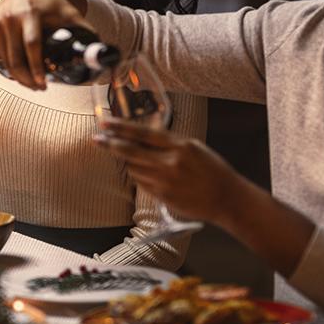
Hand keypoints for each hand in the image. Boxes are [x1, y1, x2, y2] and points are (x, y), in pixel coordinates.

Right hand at [0, 0, 90, 89]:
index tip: (44, 83)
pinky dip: (8, 64)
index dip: (36, 67)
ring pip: (6, 58)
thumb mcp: (71, 13)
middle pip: (16, 57)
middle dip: (27, 78)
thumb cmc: (54, 1)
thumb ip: (85, 31)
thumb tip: (101, 53)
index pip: (32, 45)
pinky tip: (19, 71)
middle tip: (39, 88)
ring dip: (17, 75)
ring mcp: (0, 19)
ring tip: (32, 83)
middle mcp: (13, 15)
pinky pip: (0, 51)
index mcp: (33, 12)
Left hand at [95, 118, 249, 227]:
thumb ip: (170, 143)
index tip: (105, 124)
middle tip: (96, 140)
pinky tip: (146, 174)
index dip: (122, 128)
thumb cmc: (213, 171)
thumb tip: (143, 138)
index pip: (144, 134)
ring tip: (132, 159)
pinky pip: (142, 183)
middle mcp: (170, 163)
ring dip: (128, 162)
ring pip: (134, 168)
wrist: (227, 199)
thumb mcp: (194, 148)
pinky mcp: (162, 196)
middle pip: (131, 152)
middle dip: (111, 145)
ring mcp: (165, 181)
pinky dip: (140, 176)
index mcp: (180, 146)